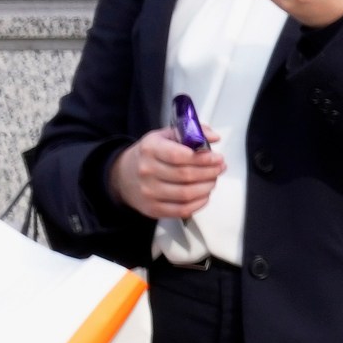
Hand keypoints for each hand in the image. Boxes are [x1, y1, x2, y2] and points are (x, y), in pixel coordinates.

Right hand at [110, 127, 224, 219]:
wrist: (123, 175)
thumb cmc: (150, 154)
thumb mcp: (166, 135)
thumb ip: (192, 132)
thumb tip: (214, 137)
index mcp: (150, 148)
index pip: (179, 155)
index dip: (203, 158)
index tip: (217, 158)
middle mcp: (147, 170)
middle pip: (186, 175)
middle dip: (210, 172)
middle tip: (219, 168)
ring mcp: (148, 192)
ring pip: (186, 194)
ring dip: (207, 187)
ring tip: (212, 180)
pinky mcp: (153, 209)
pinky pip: (182, 210)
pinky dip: (199, 203)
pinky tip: (204, 194)